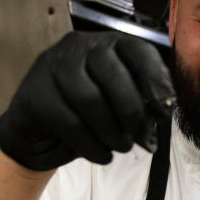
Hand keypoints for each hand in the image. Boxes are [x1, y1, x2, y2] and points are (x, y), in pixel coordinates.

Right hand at [0, 32, 173, 170]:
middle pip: (114, 75)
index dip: (156, 81)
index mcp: (106, 44)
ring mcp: (52, 66)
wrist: (36, 135)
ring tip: (121, 147)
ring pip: (90, 100)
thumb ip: (140, 105)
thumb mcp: (117, 106)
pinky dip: (92, 146)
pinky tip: (102, 156)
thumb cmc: (84, 116)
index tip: (165, 111)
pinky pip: (70, 123)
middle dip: (132, 112)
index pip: (138, 51)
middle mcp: (78, 47)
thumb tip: (161, 116)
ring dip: (112, 132)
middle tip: (139, 138)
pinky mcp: (35, 93)